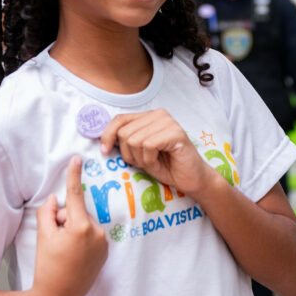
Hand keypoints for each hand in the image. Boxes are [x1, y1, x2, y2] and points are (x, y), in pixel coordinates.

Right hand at [30, 156, 107, 295]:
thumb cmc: (47, 266)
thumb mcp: (43, 235)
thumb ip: (48, 212)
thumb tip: (56, 198)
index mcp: (81, 226)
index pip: (76, 194)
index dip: (74, 174)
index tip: (78, 158)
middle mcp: (97, 232)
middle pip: (77, 212)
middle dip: (64, 219)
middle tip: (54, 241)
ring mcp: (103, 243)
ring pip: (84, 223)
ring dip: (73, 230)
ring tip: (64, 251)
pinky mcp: (105, 251)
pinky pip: (91, 235)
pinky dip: (81, 239)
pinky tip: (73, 256)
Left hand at [99, 109, 216, 196]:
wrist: (191, 180)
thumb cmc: (166, 167)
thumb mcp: (139, 153)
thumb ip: (125, 142)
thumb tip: (104, 139)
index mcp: (148, 116)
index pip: (119, 119)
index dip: (107, 135)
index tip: (104, 151)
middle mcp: (158, 114)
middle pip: (124, 133)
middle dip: (129, 154)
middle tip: (144, 162)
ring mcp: (168, 122)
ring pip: (134, 140)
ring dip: (140, 159)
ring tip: (153, 162)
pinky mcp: (176, 133)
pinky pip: (148, 145)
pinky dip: (149, 159)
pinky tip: (160, 161)